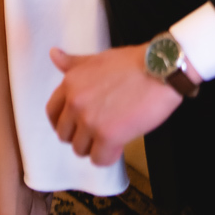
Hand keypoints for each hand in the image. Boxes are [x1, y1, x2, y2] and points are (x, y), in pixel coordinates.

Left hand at [46, 45, 183, 165]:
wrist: (161, 69)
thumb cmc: (134, 63)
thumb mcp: (99, 59)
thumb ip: (74, 63)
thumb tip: (54, 55)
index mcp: (71, 83)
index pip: (52, 113)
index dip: (65, 122)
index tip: (77, 124)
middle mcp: (75, 102)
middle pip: (65, 135)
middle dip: (82, 135)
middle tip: (101, 128)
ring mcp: (90, 120)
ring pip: (81, 149)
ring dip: (96, 146)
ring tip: (114, 133)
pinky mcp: (107, 136)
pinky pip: (99, 159)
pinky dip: (109, 156)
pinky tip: (120, 144)